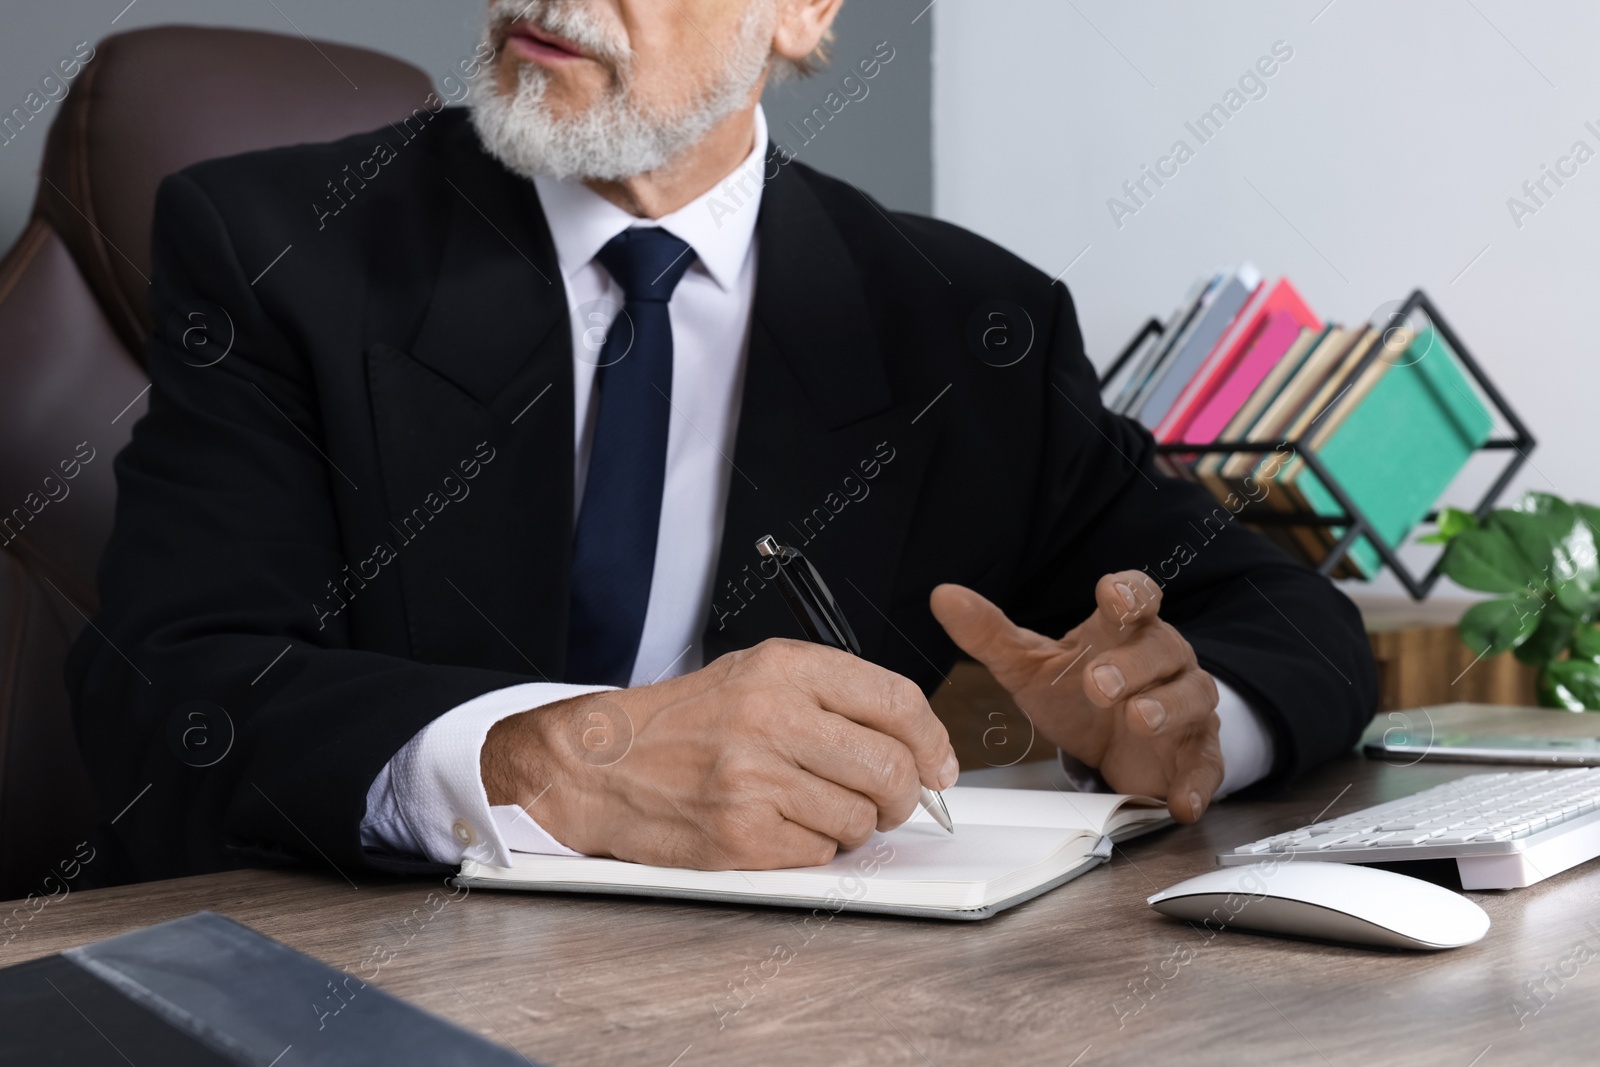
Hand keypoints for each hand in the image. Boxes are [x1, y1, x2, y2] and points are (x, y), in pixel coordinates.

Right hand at [481, 639, 958, 868]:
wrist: (598, 763)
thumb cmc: (680, 723)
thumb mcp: (756, 676)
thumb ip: (833, 698)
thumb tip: (915, 744)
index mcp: (783, 668)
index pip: (897, 700)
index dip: (933, 740)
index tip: (938, 765)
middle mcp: (771, 716)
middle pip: (890, 766)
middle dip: (903, 794)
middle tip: (888, 800)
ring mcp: (754, 778)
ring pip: (860, 818)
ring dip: (853, 825)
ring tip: (812, 807)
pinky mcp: (740, 834)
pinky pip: (818, 853)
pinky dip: (811, 848)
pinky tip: (778, 826)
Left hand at [930, 572, 1221, 821]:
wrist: (1114, 740)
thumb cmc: (1077, 691)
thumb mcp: (1029, 665)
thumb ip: (989, 633)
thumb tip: (943, 596)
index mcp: (1123, 630)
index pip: (1138, 596)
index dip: (1130, 593)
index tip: (1113, 595)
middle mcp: (1162, 662)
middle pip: (1162, 649)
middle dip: (1132, 664)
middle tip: (1098, 682)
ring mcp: (1184, 707)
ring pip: (1192, 697)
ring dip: (1167, 707)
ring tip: (1139, 719)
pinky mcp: (1195, 754)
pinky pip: (1207, 766)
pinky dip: (1197, 784)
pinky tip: (1180, 802)